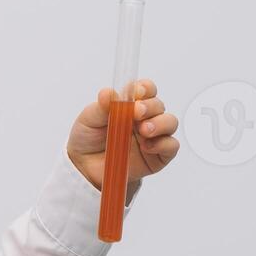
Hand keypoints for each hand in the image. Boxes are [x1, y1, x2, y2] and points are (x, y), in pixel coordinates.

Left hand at [66, 79, 178, 193]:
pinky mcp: (157, 156)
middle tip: (137, 113)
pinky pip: (171, 146)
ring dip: (160, 123)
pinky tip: (147, 147)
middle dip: (151, 106)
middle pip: (158, 105)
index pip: (145, 90)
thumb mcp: (88, 120)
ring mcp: (153, 136)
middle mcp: (144, 118)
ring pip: (170, 122)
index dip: (145, 88)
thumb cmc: (87, 140)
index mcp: (130, 105)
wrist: (84, 168)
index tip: (137, 93)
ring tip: (144, 130)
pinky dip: (163, 144)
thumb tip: (107, 93)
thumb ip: (101, 107)